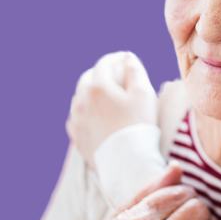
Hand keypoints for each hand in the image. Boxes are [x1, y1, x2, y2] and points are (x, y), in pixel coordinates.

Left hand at [66, 51, 157, 169]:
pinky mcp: (76, 135)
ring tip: (108, 97)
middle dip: (102, 74)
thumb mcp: (144, 93)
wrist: (128, 162)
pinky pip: (78, 117)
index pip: (104, 63)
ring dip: (92, 93)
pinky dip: (87, 112)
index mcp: (97, 86)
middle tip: (116, 76)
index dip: (116, 58)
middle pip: (88, 78)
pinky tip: (98, 116)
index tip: (126, 60)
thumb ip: (135, 69)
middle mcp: (81, 100)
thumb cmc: (139, 125)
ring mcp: (76, 118)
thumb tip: (127, 57)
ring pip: (81, 97)